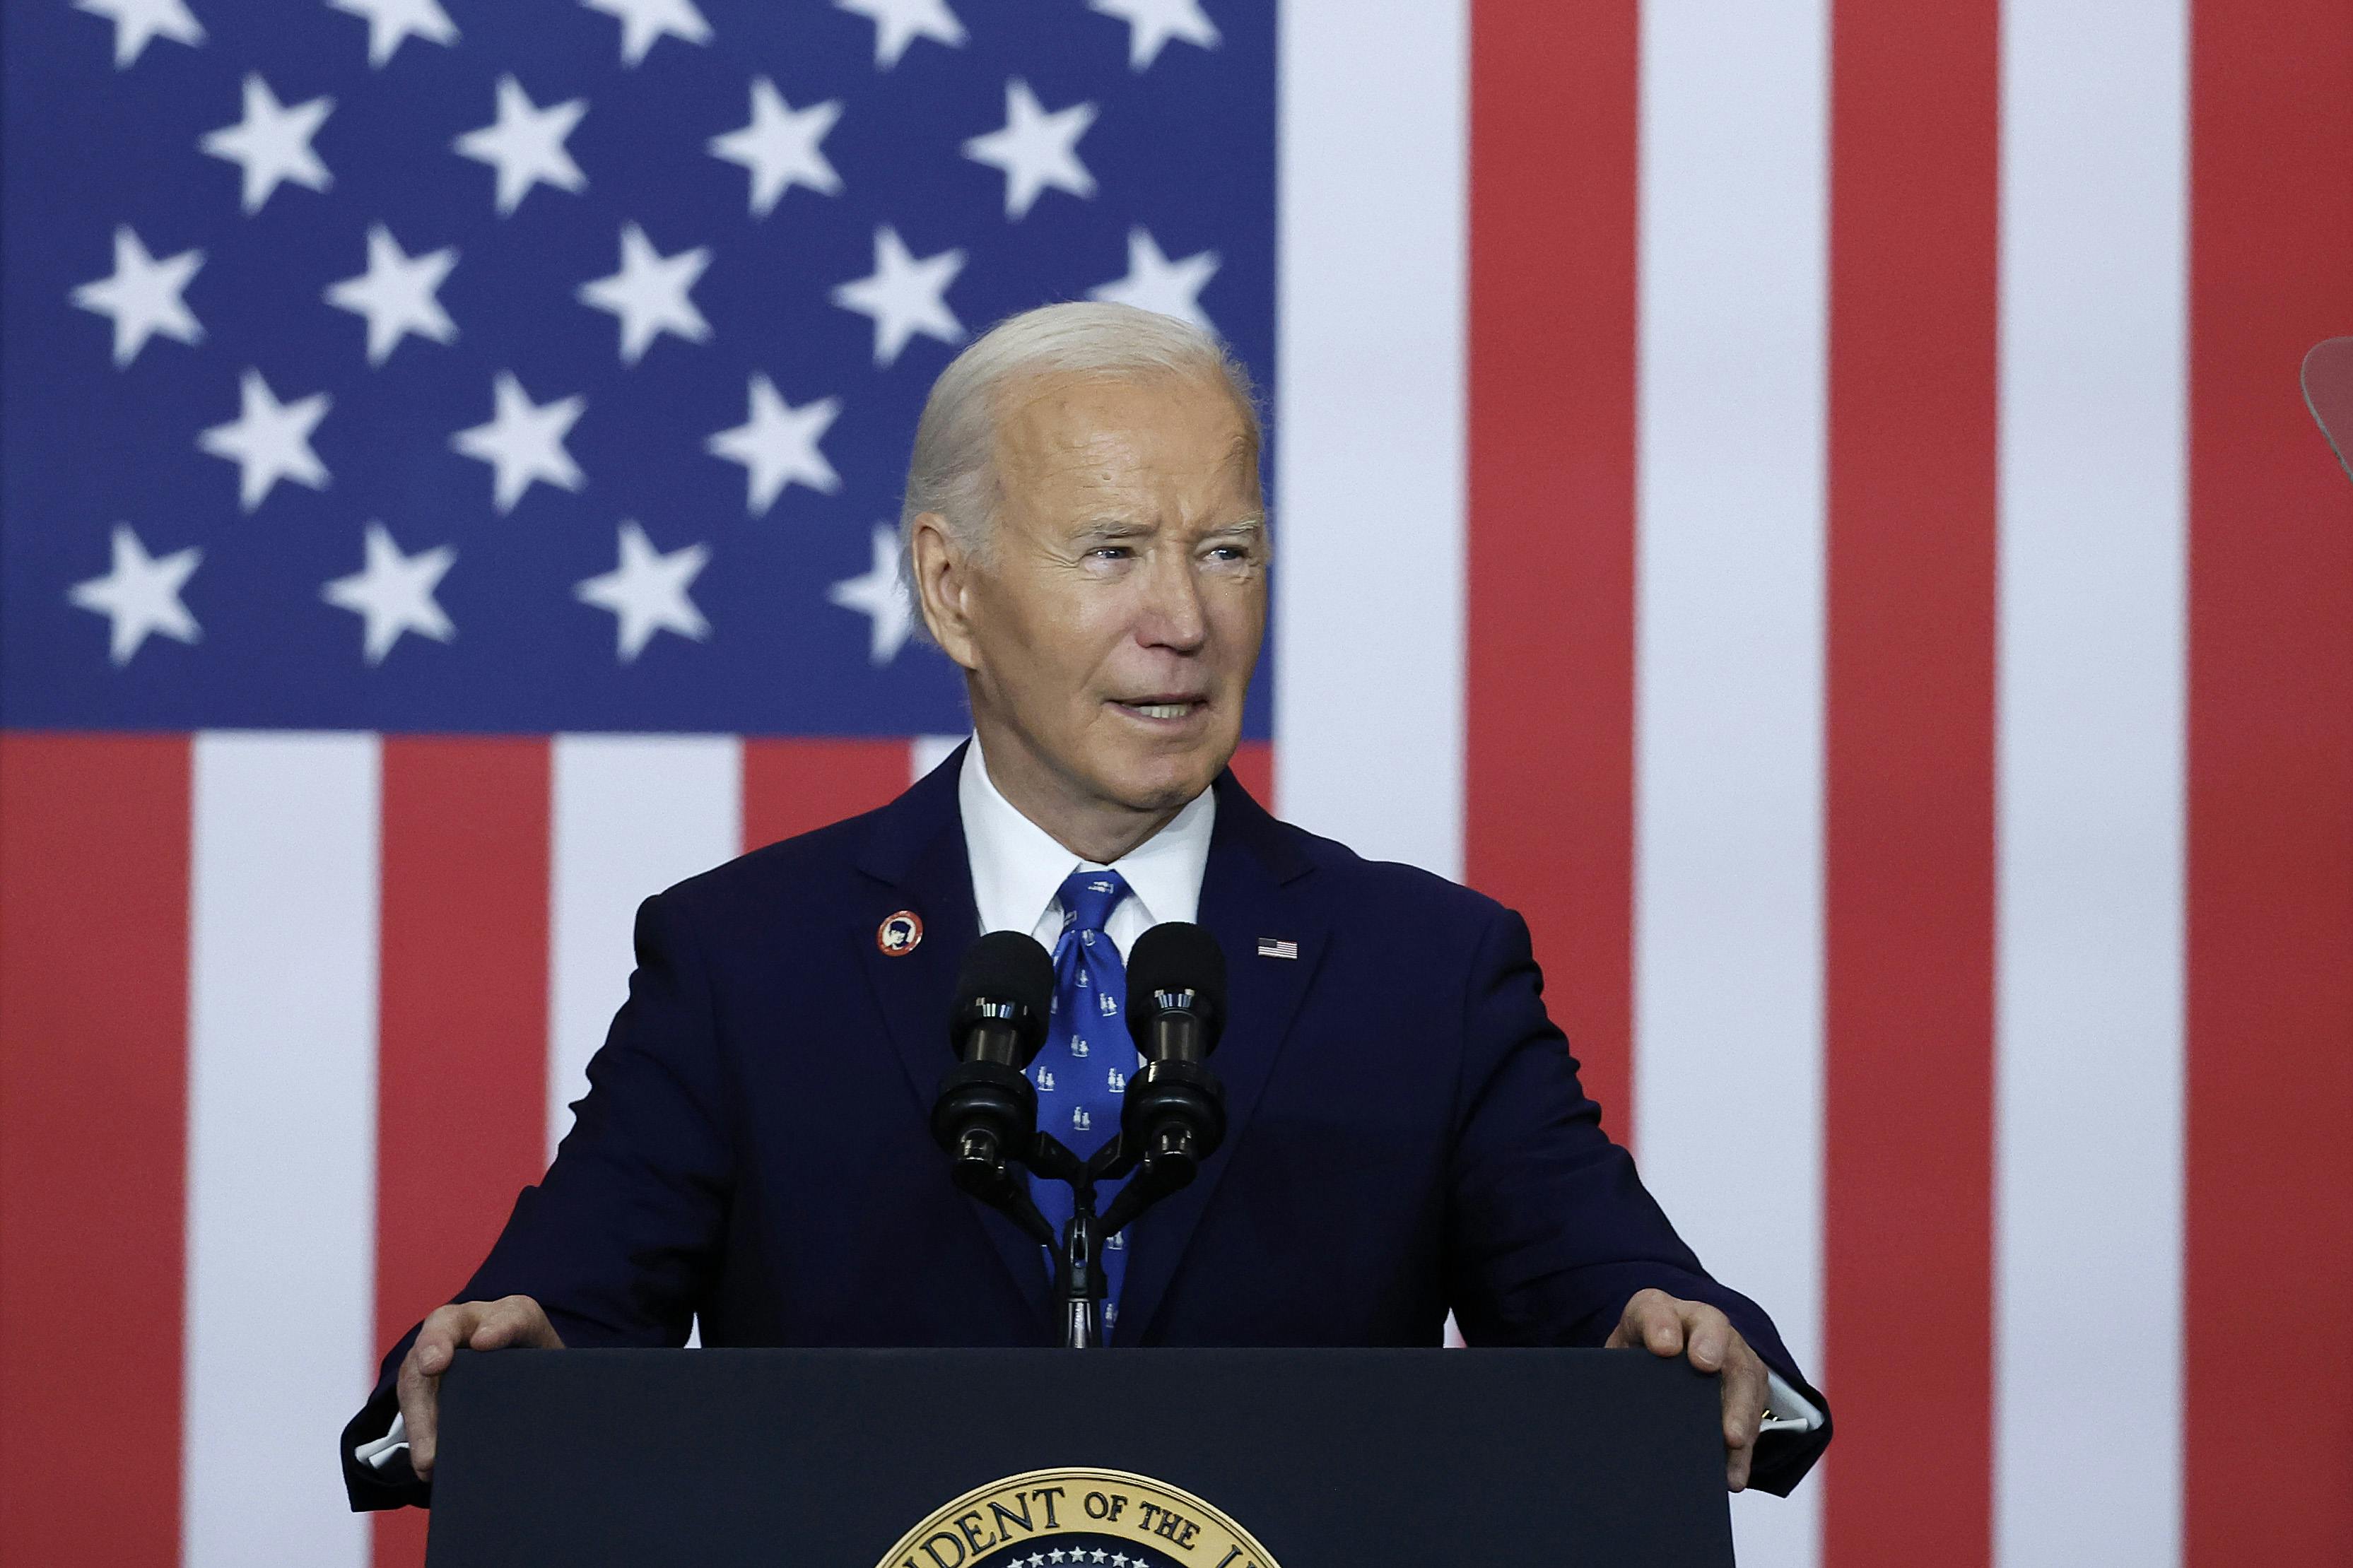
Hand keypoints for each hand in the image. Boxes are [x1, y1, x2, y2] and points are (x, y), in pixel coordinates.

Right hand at [395, 1295, 563, 1480]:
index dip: (500, 1326)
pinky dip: (418, 1434)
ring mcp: (440, 1348)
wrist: (521, 1373)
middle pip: (446, 1327)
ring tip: (429, 1455)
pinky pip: (411, 1402)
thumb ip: (561, 1381)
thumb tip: (569, 1420)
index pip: (513, 1315)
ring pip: (419, 1370)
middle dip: (436, 1343)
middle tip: (434, 1365)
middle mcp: (471, 1323)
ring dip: (420, 1412)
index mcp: (515, 1315)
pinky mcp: (422, 1379)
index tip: (484, 1342)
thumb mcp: (556, 1369)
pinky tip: (428, 1465)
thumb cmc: (543, 1371)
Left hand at [1605, 1288, 1769, 1490]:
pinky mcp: (1749, 1386)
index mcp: (1657, 1310)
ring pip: (1743, 1373)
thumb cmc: (1638, 1357)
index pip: (1655, 1309)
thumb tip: (1609, 1412)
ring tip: (1731, 1440)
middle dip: (1712, 1350)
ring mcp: (1731, 1352)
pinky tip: (1732, 1474)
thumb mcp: (1618, 1355)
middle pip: (1713, 1330)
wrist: (1664, 1355)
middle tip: (1706, 1370)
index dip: (1660, 1324)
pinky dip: (1744, 1448)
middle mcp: (1700, 1323)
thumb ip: (1614, 1371)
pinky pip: (1754, 1414)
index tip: (1663, 1348)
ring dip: (1739, 1408)